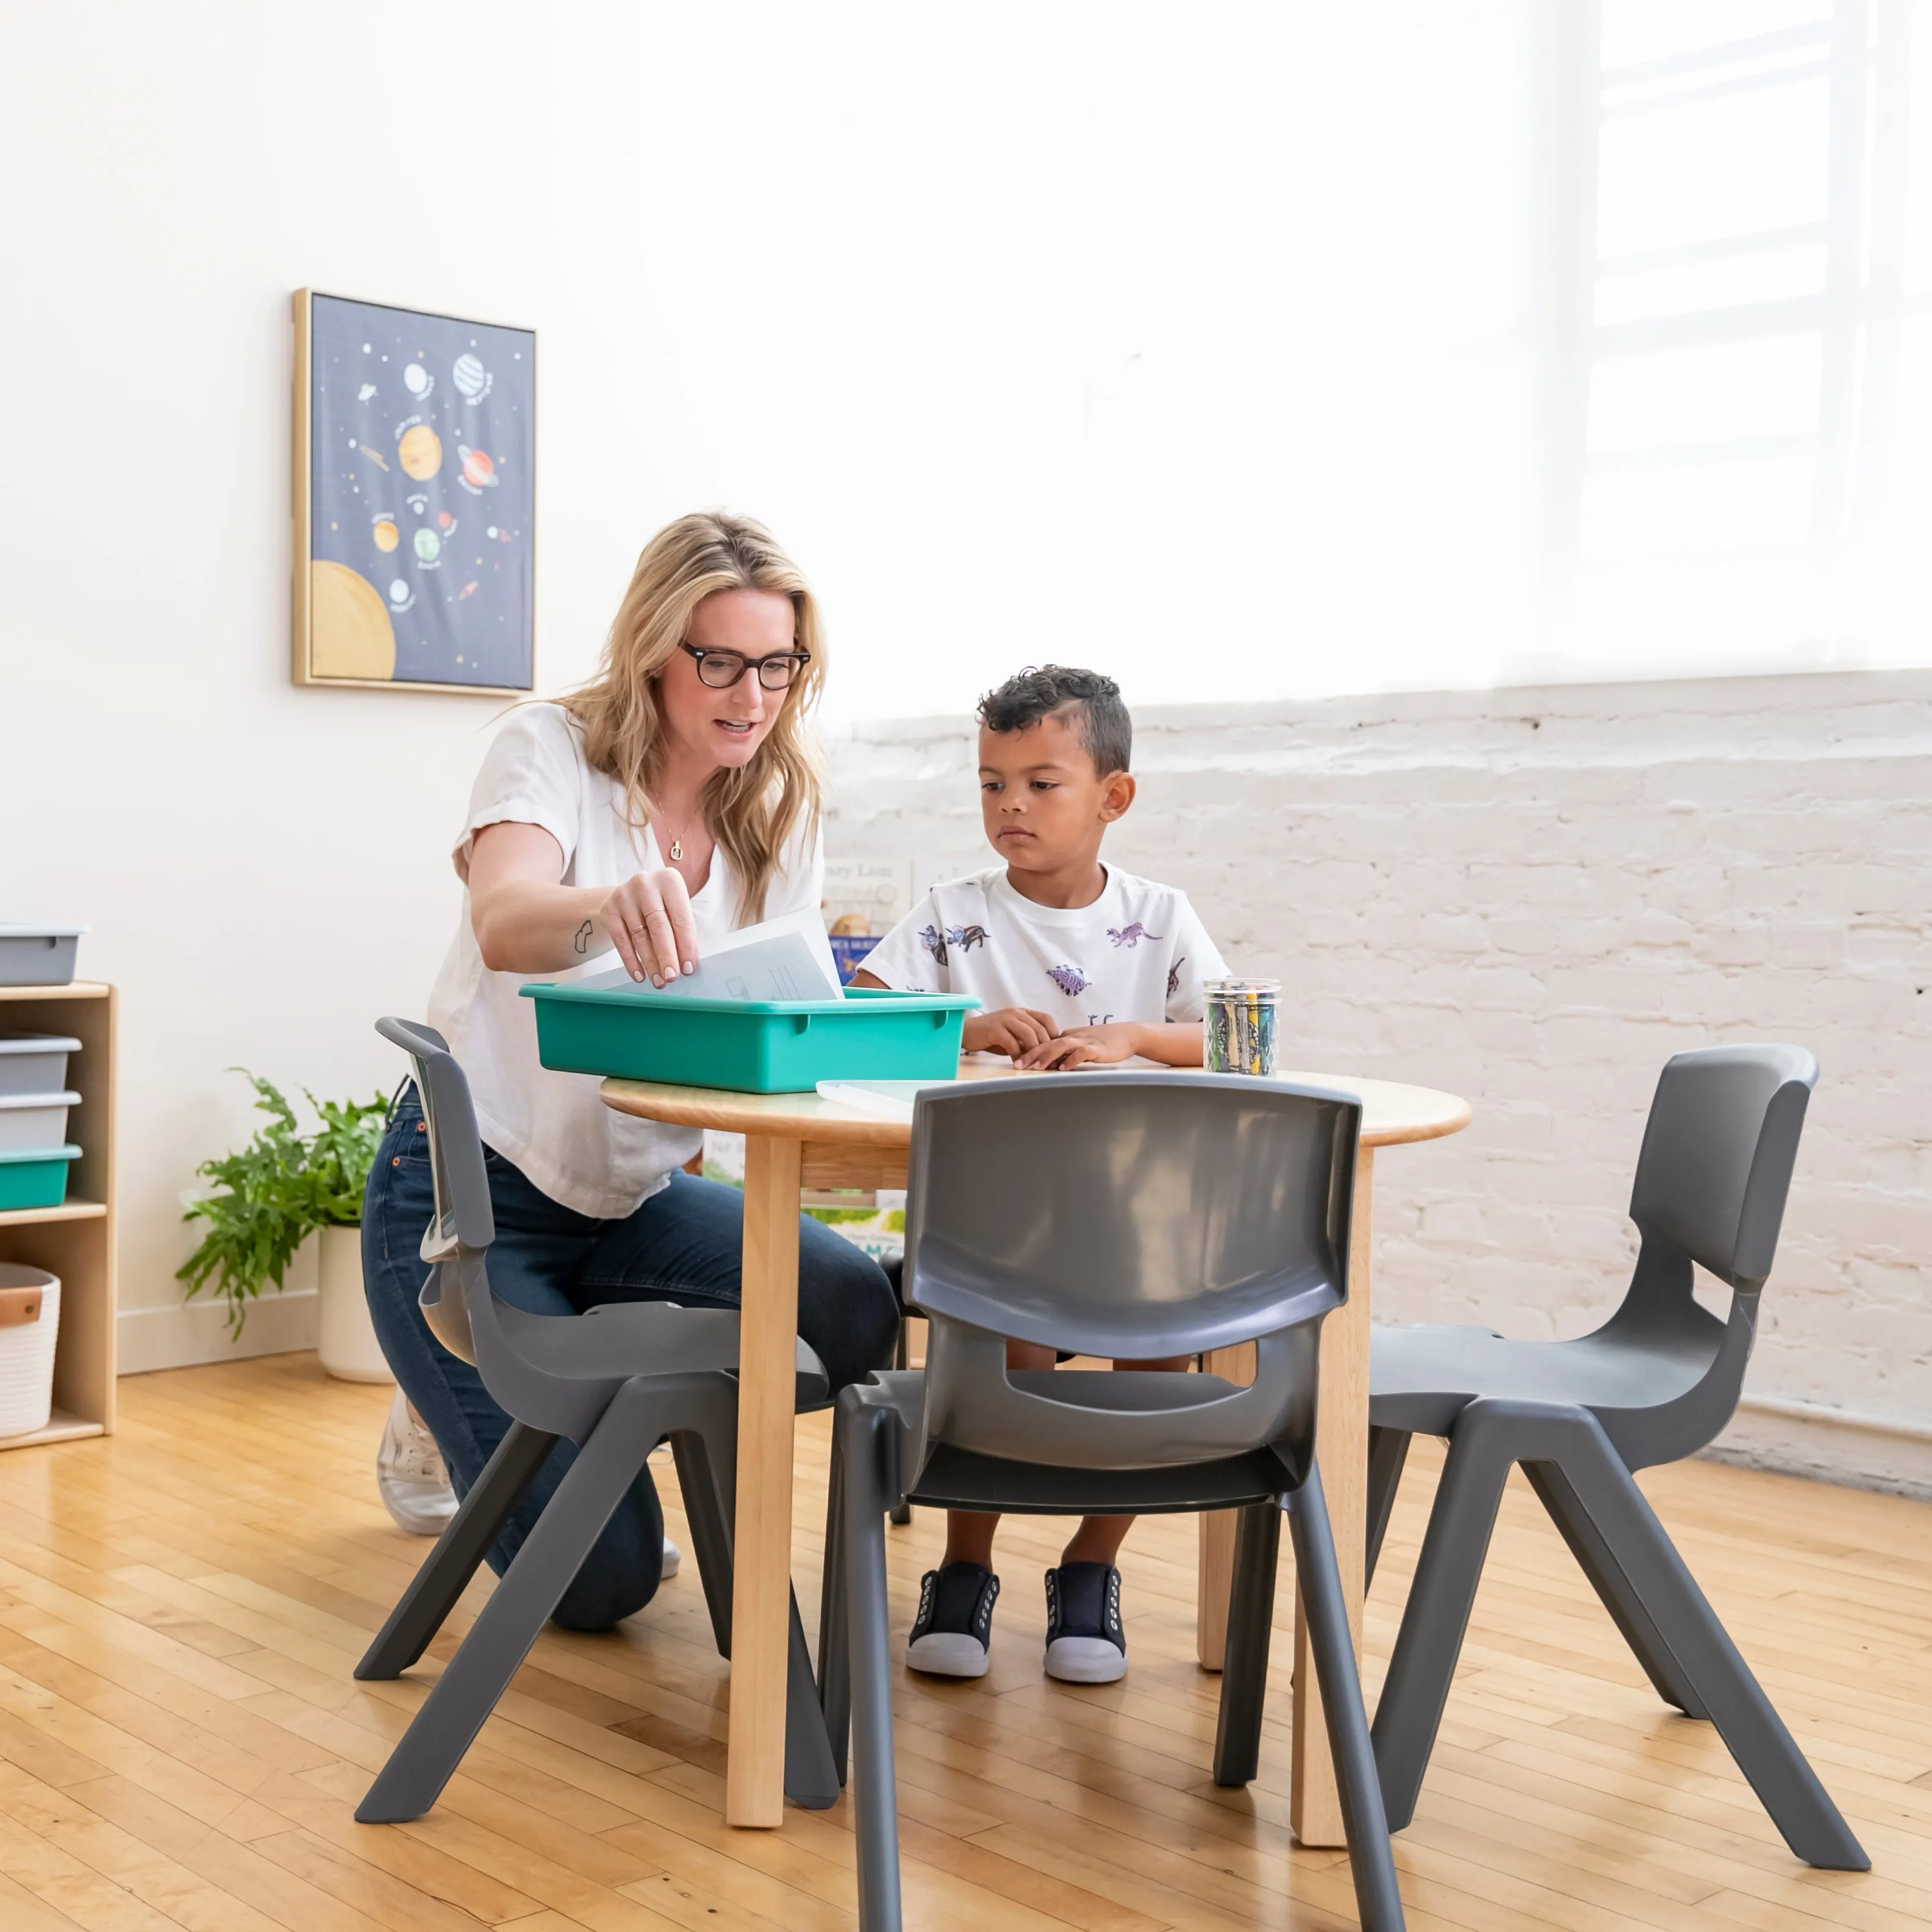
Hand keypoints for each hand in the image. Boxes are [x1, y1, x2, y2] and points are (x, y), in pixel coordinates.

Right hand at [599, 870, 696, 985]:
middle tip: (672, 977)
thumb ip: (682, 931)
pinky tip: (639, 975)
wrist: (628, 896)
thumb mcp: (675, 909)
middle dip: (667, 956)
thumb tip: (686, 965)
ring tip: (659, 981)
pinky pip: (621, 940)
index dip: (686, 945)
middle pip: (659, 927)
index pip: (681, 918)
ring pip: (640, 936)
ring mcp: (623, 895)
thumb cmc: (661, 906)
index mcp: (669, 880)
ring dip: (650, 963)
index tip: (689, 968)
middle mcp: (645, 884)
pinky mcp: (608, 909)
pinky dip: (631, 961)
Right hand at [962, 1006, 1060, 1058]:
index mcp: (1023, 1012)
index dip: (1054, 1034)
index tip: (1056, 1050)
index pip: (1046, 1019)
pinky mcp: (994, 1029)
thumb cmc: (993, 1036)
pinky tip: (1017, 1064)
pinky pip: (1011, 1042)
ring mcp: (1005, 1019)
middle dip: (1046, 1047)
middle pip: (1039, 1028)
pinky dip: (1016, 1054)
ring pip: (1028, 1034)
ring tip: (1035, 1064)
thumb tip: (1047, 1053)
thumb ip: (1028, 1040)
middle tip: (1049, 1062)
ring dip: (1033, 1051)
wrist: (968, 1032)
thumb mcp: (1014, 1036)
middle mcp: (1016, 1013)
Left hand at [1014, 1022, 1141, 1071]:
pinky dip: (1071, 1060)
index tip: (1016, 1062)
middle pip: (1048, 1044)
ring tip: (1035, 1068)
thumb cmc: (1105, 1042)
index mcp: (1068, 1036)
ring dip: (1046, 1057)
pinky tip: (1063, 1068)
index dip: (1029, 1052)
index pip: (1044, 1043)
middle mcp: (1073, 1037)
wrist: (1128, 1035)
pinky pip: (1082, 1053)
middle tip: (1017, 1066)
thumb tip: (1052, 1064)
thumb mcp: (1082, 1046)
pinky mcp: (1097, 1048)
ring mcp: (1085, 1041)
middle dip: (1031, 1055)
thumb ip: (1068, 1053)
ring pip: (1061, 1046)